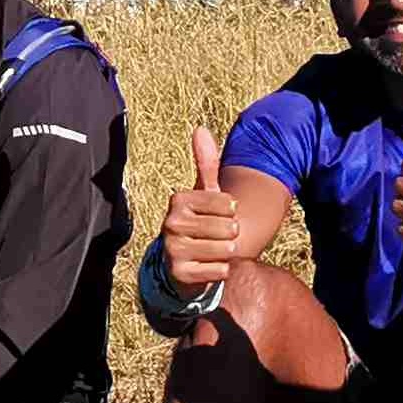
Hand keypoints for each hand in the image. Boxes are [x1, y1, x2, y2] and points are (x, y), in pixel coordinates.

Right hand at [159, 124, 253, 291]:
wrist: (185, 264)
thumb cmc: (201, 223)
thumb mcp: (205, 194)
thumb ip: (206, 163)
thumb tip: (200, 129)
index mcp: (178, 200)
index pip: (227, 204)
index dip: (231, 212)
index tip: (219, 216)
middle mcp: (171, 223)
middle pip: (228, 228)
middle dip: (230, 236)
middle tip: (216, 238)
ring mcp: (172, 249)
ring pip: (225, 250)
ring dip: (227, 254)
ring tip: (214, 252)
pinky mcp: (179, 273)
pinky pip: (219, 270)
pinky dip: (220, 271)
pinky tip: (208, 267)